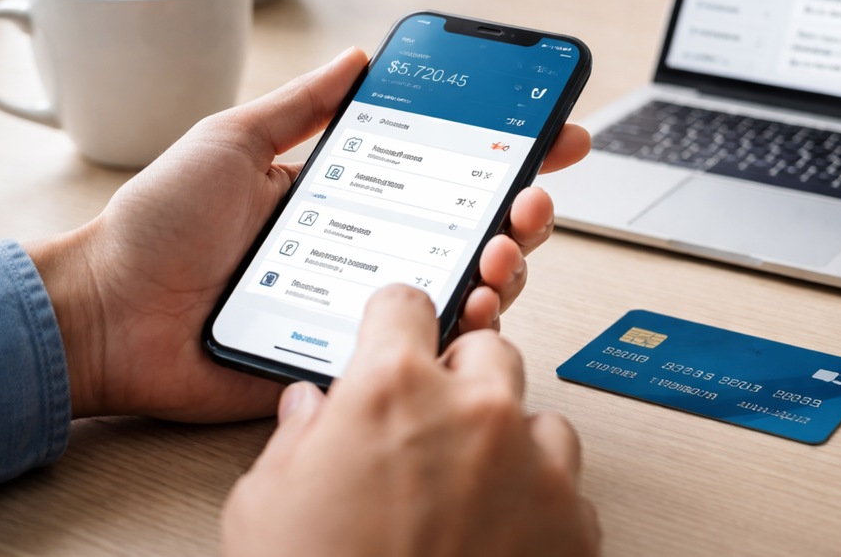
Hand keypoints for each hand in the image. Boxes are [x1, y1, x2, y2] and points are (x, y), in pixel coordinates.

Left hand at [26, 48, 590, 420]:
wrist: (108, 312)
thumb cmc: (159, 224)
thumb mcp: (233, 141)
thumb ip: (300, 105)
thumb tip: (359, 58)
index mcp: (352, 197)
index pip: (449, 172)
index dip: (510, 154)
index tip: (558, 136)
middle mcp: (372, 250)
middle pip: (475, 231)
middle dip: (525, 211)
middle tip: (531, 198)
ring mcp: (366, 306)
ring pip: (467, 289)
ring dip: (505, 266)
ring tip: (500, 251)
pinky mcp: (351, 358)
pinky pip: (425, 349)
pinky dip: (464, 328)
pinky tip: (473, 305)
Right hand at [222, 286, 600, 556]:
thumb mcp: (266, 508)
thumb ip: (295, 439)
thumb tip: (309, 409)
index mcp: (392, 391)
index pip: (405, 306)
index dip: (393, 322)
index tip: (396, 334)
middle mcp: (474, 413)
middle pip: (486, 350)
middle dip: (459, 379)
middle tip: (429, 428)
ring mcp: (534, 467)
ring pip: (538, 417)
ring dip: (507, 442)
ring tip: (467, 494)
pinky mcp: (574, 525)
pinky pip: (566, 488)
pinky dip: (538, 504)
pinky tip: (497, 535)